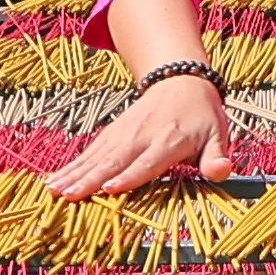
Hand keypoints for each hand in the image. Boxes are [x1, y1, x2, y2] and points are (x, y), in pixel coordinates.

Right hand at [44, 71, 230, 198]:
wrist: (180, 79)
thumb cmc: (202, 116)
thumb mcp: (218, 135)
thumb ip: (217, 157)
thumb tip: (222, 171)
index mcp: (169, 140)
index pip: (148, 162)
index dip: (129, 176)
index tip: (110, 188)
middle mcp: (142, 135)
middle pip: (114, 160)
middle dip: (91, 178)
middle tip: (70, 195)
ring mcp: (123, 133)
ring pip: (96, 156)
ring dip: (73, 173)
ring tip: (53, 190)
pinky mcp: (112, 133)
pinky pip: (90, 152)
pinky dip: (72, 166)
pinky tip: (53, 181)